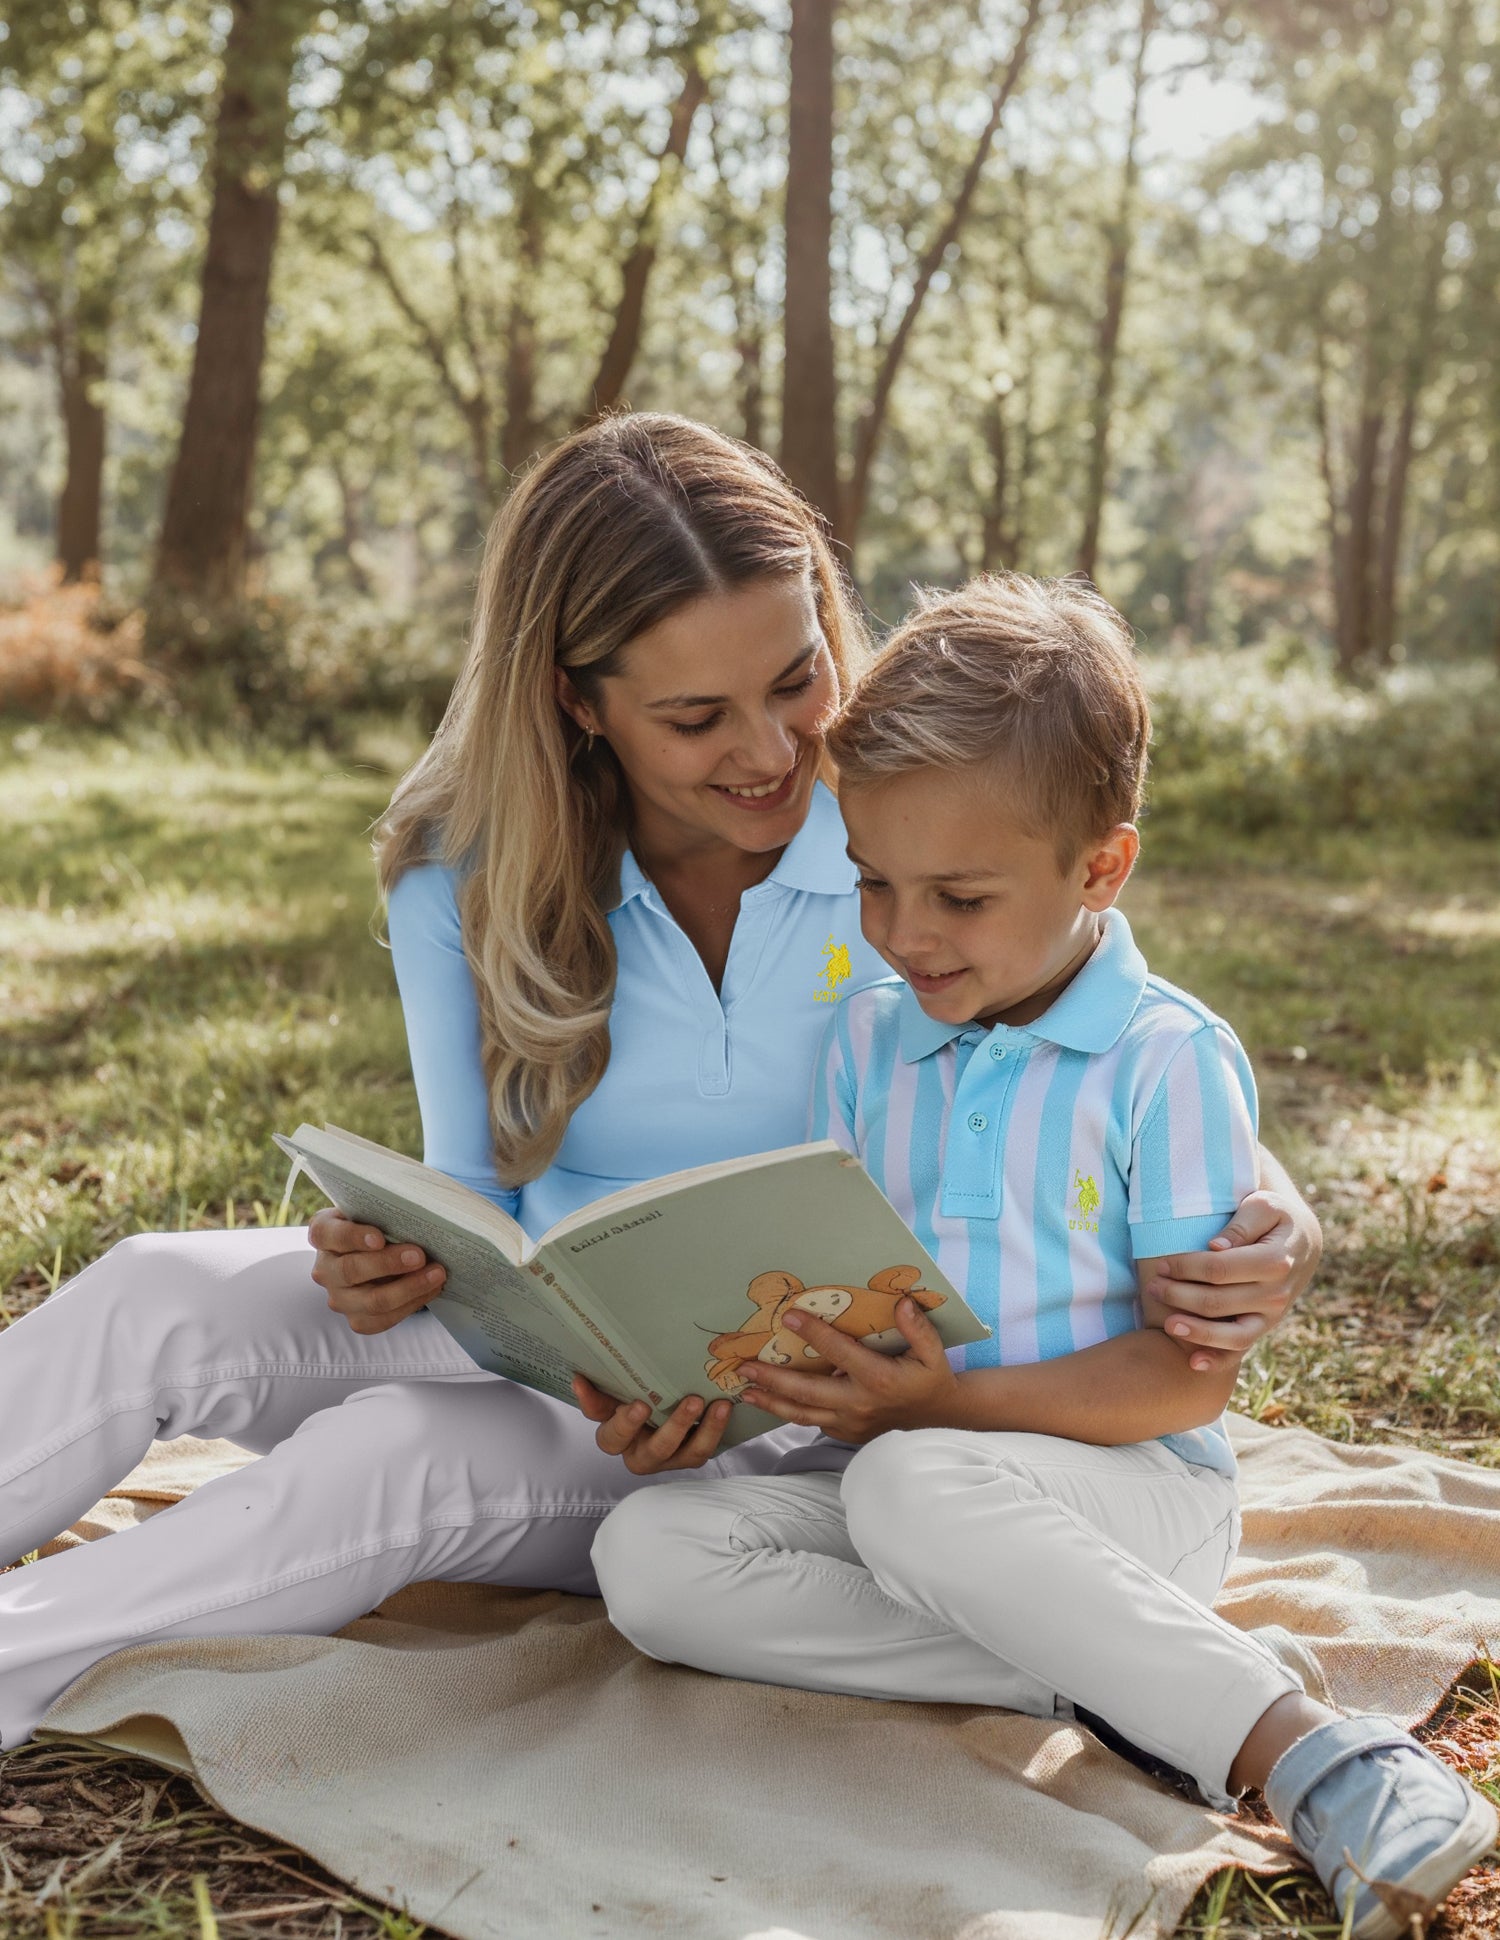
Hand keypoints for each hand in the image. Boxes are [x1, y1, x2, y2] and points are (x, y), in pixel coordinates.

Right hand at [308, 1208, 446, 1335]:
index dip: (353, 1237)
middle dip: (388, 1263)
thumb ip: (383, 1213)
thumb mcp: (372, 1212)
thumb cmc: (376, 1226)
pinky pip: (384, 1319)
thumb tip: (420, 1213)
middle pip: (351, 1271)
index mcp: (323, 1234)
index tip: (379, 1238)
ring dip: (409, 1288)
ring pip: (371, 1301)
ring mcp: (338, 1298)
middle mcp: (325, 1269)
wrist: (374, 1255)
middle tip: (419, 1255)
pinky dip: (412, 1304)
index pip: (328, 1234)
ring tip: (436, 1274)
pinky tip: (432, 1289)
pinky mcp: (357, 1319)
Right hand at [572, 1375, 733, 1474]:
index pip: (609, 1434)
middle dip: (671, 1428)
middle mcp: (638, 1452)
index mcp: (615, 1436)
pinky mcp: (689, 1456)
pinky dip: (715, 1429)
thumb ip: (600, 1389)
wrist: (661, 1405)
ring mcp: (666, 1457)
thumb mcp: (614, 1394)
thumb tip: (578, 1379)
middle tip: (689, 1402)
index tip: (632, 1403)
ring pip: (684, 1453)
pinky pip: (703, 1450)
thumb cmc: (632, 1397)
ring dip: (702, 1429)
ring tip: (716, 1404)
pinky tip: (724, 1407)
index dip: (620, 1422)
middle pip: (652, 1451)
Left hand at [739, 1299, 957, 1442]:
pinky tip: (770, 1401)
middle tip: (744, 1366)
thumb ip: (918, 1328)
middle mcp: (858, 1403)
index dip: (814, 1333)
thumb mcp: (933, 1352)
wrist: (937, 1420)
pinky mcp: (845, 1433)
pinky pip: (812, 1422)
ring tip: (745, 1390)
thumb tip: (901, 1303)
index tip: (789, 1315)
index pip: (838, 1351)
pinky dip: (789, 1413)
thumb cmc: (931, 1379)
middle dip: (772, 1378)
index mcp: (877, 1378)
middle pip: (806, 1392)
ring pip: (802, 1414)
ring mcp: (849, 1422)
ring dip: (771, 1402)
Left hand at [1144, 1188, 1320, 1363]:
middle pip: (1218, 1302)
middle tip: (1153, 1287)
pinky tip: (1194, 1363)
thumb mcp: (1263, 1205)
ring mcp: (1272, 1315)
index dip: (1185, 1268)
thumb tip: (1215, 1246)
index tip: (1162, 1264)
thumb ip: (1241, 1224)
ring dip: (1197, 1333)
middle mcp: (1276, 1293)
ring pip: (1232, 1335)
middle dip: (1180, 1296)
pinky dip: (1219, 1360)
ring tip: (1168, 1325)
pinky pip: (1242, 1349)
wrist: (1303, 1242)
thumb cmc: (1275, 1217)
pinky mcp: (1265, 1326)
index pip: (1219, 1269)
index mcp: (1275, 1260)